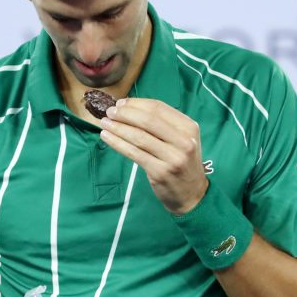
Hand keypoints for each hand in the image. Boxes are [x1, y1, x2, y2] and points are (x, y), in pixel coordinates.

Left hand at [99, 98, 208, 214]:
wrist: (192, 194)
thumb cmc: (182, 162)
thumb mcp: (182, 139)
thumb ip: (163, 125)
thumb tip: (129, 108)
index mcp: (188, 127)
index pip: (158, 108)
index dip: (136, 103)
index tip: (120, 103)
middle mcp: (183, 140)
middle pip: (148, 120)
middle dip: (125, 113)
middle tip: (109, 112)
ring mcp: (173, 157)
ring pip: (139, 136)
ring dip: (118, 127)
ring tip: (104, 123)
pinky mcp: (160, 171)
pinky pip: (134, 153)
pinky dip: (117, 143)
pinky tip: (107, 137)